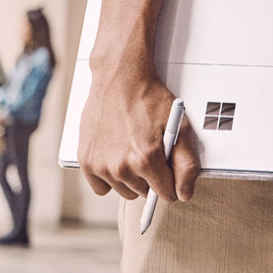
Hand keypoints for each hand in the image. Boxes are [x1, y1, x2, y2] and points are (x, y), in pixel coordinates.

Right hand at [77, 49, 200, 201]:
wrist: (119, 78)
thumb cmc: (148, 98)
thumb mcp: (179, 127)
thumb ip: (187, 165)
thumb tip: (184, 193)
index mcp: (145, 160)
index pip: (167, 194)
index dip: (171, 180)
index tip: (166, 166)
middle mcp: (121, 166)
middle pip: (144, 193)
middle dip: (150, 178)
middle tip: (148, 151)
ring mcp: (101, 164)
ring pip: (124, 191)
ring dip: (130, 178)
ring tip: (131, 150)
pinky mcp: (86, 160)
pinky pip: (101, 188)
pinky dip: (108, 179)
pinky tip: (114, 159)